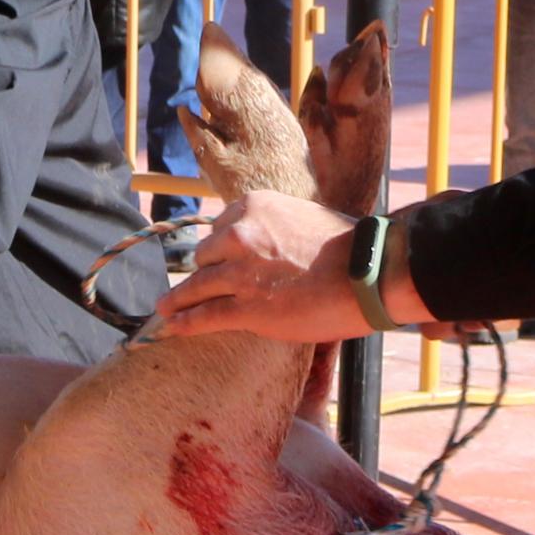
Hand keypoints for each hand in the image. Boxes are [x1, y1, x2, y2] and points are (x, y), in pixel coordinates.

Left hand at [158, 189, 371, 341]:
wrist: (369, 273)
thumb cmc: (348, 248)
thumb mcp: (303, 217)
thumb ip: (276, 227)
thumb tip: (268, 244)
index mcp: (254, 207)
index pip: (221, 229)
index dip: (219, 250)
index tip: (213, 261)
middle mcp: (240, 234)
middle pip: (206, 256)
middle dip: (205, 273)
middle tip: (196, 287)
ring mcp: (240, 272)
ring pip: (197, 286)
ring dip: (179, 300)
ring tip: (166, 308)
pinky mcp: (247, 307)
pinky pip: (206, 315)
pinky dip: (185, 323)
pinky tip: (172, 327)